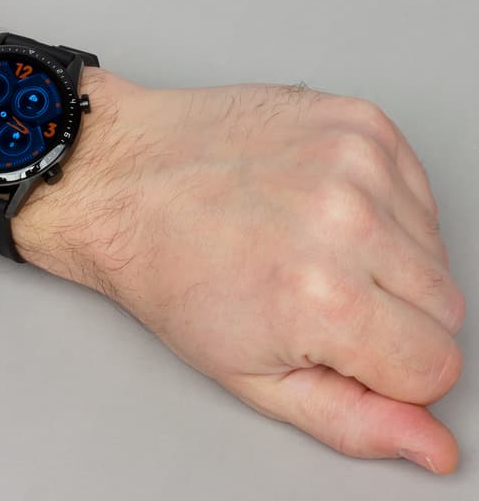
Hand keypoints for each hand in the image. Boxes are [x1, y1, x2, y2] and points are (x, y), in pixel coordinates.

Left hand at [13, 71, 464, 473]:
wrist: (123, 178)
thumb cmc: (165, 269)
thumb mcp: (245, 372)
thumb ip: (349, 418)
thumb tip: (432, 448)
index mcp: (324, 298)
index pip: (436, 366)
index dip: (390, 370)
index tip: (340, 346)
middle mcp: (350, 222)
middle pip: (444, 307)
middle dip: (390, 318)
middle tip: (312, 294)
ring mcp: (356, 161)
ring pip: (433, 248)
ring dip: (386, 260)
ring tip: (304, 244)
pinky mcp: (357, 120)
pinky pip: (415, 189)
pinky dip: (381, 208)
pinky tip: (313, 206)